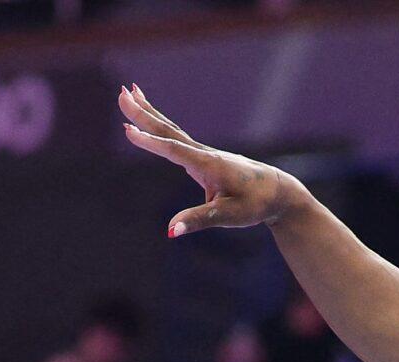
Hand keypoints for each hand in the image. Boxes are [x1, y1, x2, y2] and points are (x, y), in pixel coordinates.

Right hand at [119, 86, 302, 236]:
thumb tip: (171, 231)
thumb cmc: (256, 204)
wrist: (277, 192)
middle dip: (143, 113)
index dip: (150, 142)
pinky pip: (177, 138)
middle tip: (121, 94)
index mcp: (209, 165)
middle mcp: (204, 154)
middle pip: (168, 131)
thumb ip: (199, 221)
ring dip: (148, 112)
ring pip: (171, 130)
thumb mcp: (229, 216)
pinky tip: (151, 122)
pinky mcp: (203, 158)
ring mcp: (203, 153)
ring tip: (129, 93)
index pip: (174, 151)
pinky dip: (161, 126)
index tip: (127, 129)